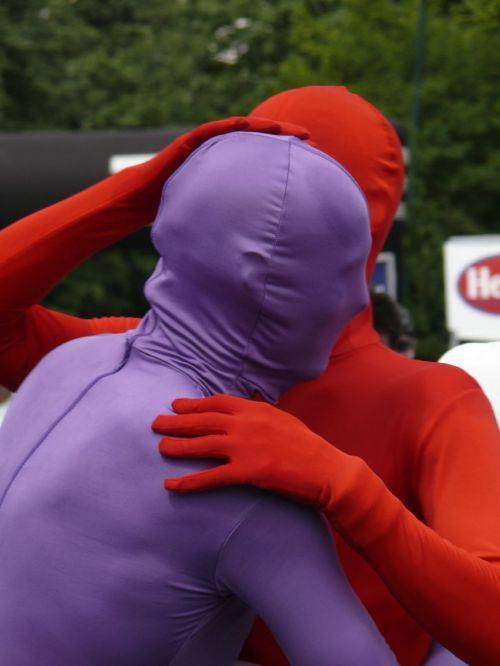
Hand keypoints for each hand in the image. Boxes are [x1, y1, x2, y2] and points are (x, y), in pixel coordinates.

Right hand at [114, 115, 308, 224]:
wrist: (138, 200)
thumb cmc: (173, 208)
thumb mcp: (212, 215)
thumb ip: (231, 219)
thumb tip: (255, 246)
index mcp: (226, 167)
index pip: (261, 157)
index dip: (283, 155)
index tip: (310, 160)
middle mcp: (219, 152)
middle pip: (257, 140)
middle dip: (284, 136)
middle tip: (310, 139)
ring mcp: (203, 144)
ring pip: (240, 130)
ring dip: (264, 126)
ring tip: (288, 128)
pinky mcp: (188, 142)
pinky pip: (213, 130)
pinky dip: (232, 126)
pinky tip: (250, 124)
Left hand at [152, 394, 362, 512]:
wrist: (327, 469)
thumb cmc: (307, 446)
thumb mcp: (283, 419)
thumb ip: (261, 412)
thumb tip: (247, 403)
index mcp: (255, 409)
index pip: (217, 403)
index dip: (193, 404)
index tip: (176, 406)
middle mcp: (246, 424)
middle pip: (203, 421)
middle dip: (177, 422)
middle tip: (156, 424)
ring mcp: (246, 448)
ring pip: (202, 445)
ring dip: (177, 447)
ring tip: (160, 449)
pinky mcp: (248, 473)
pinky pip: (211, 477)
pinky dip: (188, 482)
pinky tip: (171, 486)